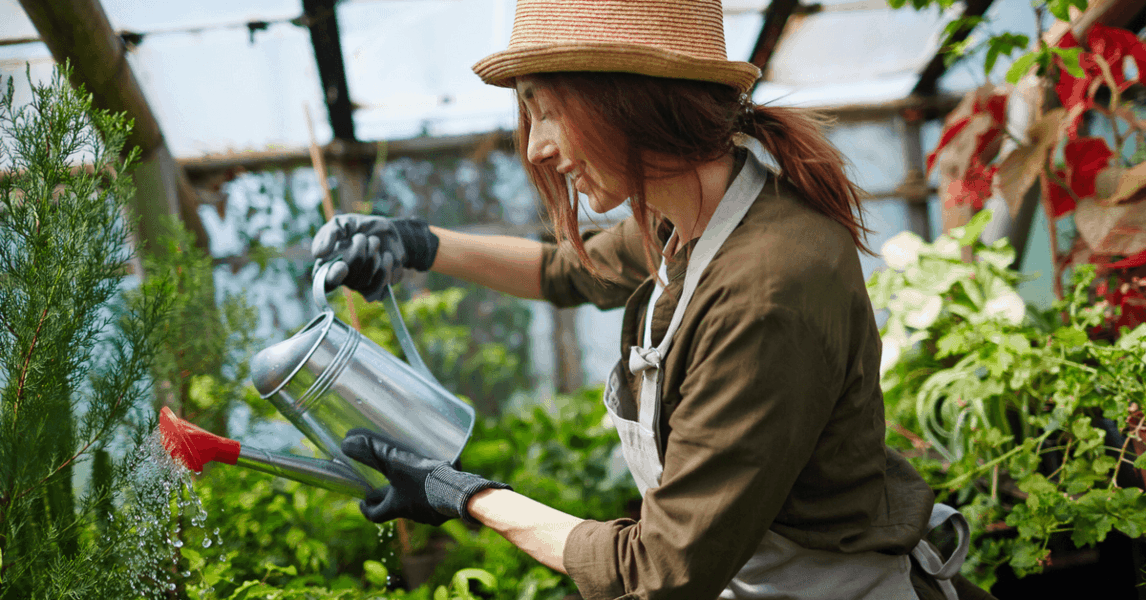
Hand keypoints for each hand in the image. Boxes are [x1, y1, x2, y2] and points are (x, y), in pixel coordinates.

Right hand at [310, 215, 438, 300]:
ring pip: (366, 281)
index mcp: (327, 265)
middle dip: (359, 254)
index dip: (333, 278)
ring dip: (373, 257)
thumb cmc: (358, 227)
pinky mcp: (378, 287)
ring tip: (375, 241)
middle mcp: (343, 279)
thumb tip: (318, 254)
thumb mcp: (341, 223)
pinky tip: (387, 255)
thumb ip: (329, 234)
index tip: (342, 266)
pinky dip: (386, 267)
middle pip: (349, 278)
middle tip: (362, 237)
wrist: (386, 230)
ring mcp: (360, 285)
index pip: (324, 283)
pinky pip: (381, 288)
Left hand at [340, 428, 509, 525]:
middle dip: (389, 494)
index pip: (376, 515)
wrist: (463, 493)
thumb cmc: (426, 481)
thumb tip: (346, 442)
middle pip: (396, 507)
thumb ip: (373, 452)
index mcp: (398, 507)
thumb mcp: (396, 462)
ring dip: (411, 491)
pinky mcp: (449, 504)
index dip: (367, 508)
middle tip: (385, 481)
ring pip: (417, 502)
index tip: (362, 501)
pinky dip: (432, 488)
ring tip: (413, 472)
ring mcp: (433, 511)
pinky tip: (438, 473)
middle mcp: (414, 513)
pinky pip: (436, 498)